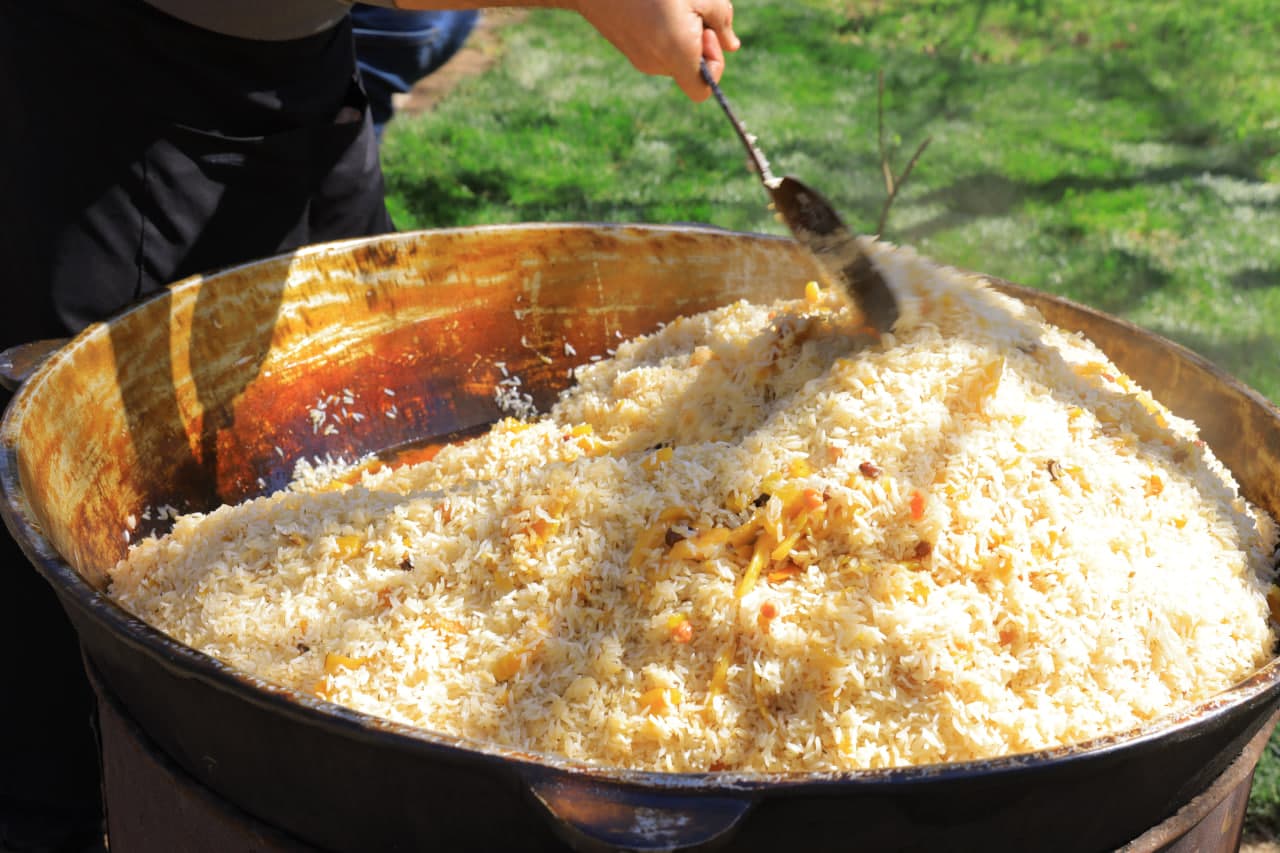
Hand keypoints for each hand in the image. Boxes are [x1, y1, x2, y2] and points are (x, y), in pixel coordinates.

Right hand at [571, 0, 739, 100]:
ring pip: (673, 55)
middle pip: (690, 68)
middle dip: (699, 42)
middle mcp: (657, 64)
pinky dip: (663, 31)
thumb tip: (732, 46)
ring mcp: (638, 58)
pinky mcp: (627, 47)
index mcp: (677, 54)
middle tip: (692, 9)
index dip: (715, 67)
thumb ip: (722, 20)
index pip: (702, 91)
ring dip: (681, 33)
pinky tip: (654, 5)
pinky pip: (656, 47)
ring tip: (669, 4)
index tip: (709, 34)